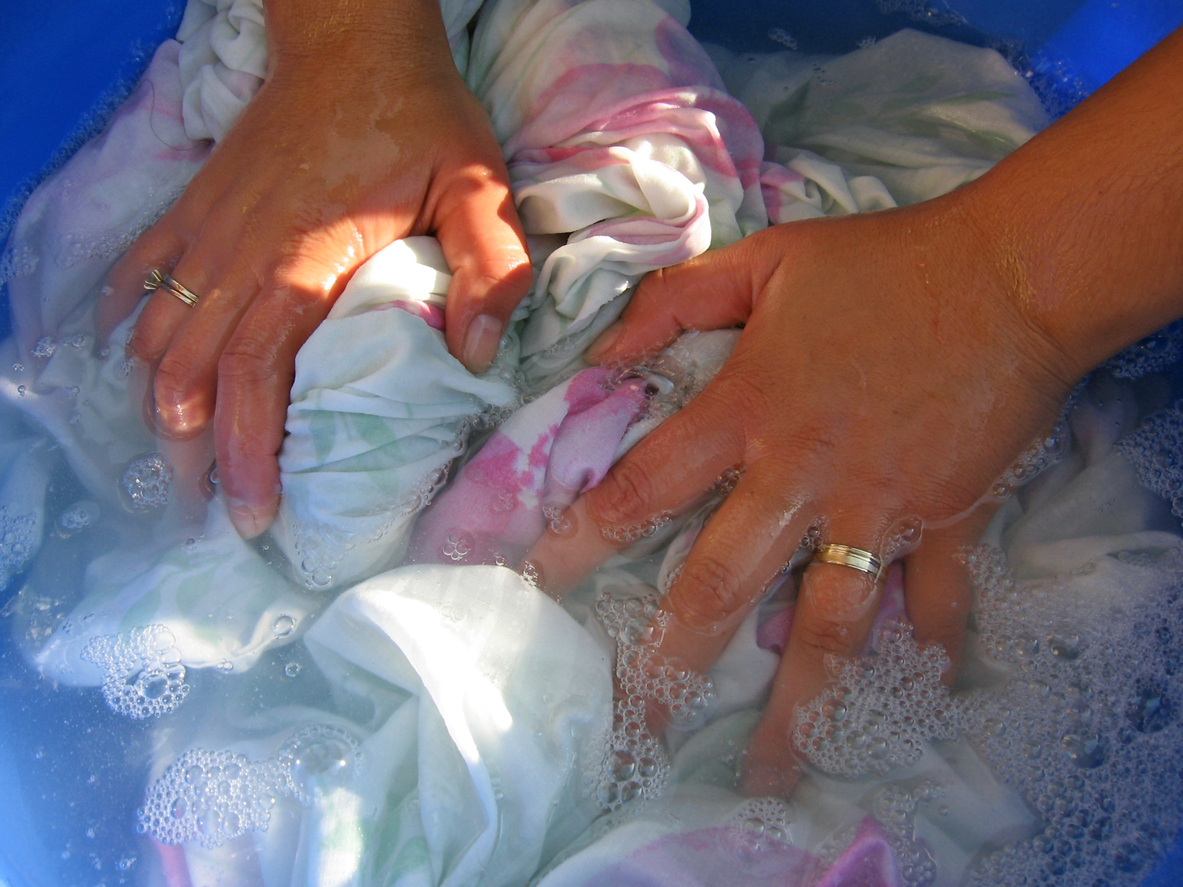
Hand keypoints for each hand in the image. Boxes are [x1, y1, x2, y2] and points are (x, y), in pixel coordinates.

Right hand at [98, 1, 530, 538]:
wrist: (353, 37)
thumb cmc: (420, 115)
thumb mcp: (480, 186)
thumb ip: (490, 269)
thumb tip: (471, 356)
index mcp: (304, 259)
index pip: (254, 373)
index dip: (246, 450)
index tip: (253, 512)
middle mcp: (239, 253)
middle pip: (190, 372)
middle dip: (194, 453)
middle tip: (212, 512)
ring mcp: (207, 229)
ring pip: (156, 336)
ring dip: (159, 407)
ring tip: (178, 464)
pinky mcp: (196, 208)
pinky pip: (140, 276)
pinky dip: (130, 329)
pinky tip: (134, 370)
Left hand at [524, 190, 1082, 794]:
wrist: (1011, 275)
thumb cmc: (883, 264)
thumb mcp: (764, 261)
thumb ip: (674, 301)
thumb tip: (600, 351)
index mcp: (747, 413)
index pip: (643, 489)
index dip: (582, 539)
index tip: (537, 590)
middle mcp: (801, 477)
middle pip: (719, 587)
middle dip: (671, 664)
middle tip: (636, 730)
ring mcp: (877, 507)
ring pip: (827, 625)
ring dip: (798, 702)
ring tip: (772, 769)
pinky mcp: (947, 519)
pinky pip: (933, 600)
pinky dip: (927, 645)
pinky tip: (915, 694)